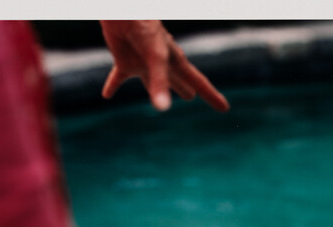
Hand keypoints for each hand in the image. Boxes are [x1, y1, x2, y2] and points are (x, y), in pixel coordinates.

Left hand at [99, 20, 229, 112]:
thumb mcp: (156, 58)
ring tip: (161, 101)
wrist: (124, 11)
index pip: (199, 83)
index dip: (212, 96)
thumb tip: (162, 109)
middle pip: (177, 81)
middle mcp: (162, 64)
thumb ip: (160, 84)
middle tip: (193, 96)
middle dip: (186, 89)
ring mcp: (142, 63)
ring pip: (151, 81)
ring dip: (155, 90)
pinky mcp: (124, 60)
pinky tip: (107, 95)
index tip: (225, 108)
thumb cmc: (145, 29)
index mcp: (176, 62)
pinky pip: (118, 78)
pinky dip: (112, 86)